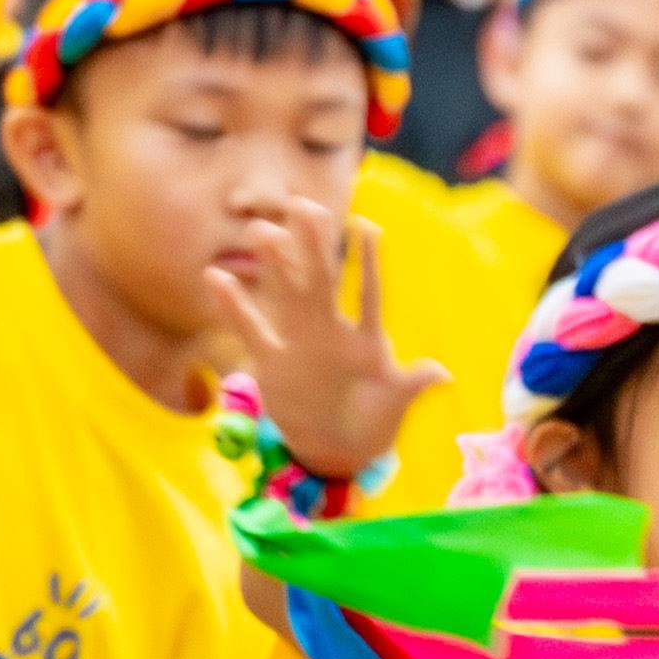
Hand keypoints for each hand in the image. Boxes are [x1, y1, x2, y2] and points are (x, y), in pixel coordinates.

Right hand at [209, 197, 442, 487]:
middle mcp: (330, 331)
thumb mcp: (394, 406)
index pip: (367, 292)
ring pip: (285, 294)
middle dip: (314, 245)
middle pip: (321, 280)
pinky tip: (216, 276)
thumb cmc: (373, 427)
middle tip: (304, 205)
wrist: (337, 454)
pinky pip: (251, 328)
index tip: (366, 225)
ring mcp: (299, 343)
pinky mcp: (272, 362)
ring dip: (275, 264)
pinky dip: (234, 305)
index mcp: (365, 339)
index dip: (367, 261)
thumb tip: (441, 372)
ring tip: (261, 230)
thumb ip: (412, 386)